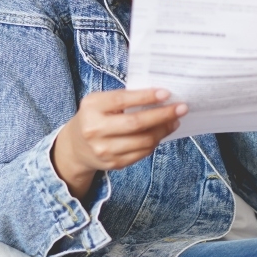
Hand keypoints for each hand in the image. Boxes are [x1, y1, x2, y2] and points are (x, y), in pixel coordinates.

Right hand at [51, 88, 186, 199]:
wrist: (75, 147)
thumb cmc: (94, 117)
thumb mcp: (100, 102)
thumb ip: (124, 98)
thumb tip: (160, 96)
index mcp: (91, 108)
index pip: (122, 100)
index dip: (146, 97)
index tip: (166, 93)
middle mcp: (95, 130)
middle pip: (136, 123)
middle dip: (163, 115)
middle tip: (181, 108)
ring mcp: (104, 150)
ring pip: (143, 141)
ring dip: (163, 130)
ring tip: (174, 120)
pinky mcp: (114, 163)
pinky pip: (142, 153)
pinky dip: (155, 142)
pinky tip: (161, 133)